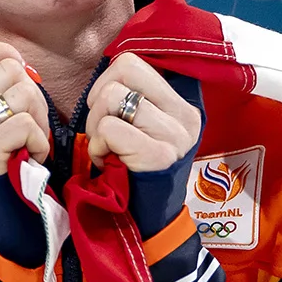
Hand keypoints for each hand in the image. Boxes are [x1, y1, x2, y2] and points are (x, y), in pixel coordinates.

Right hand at [0, 42, 50, 176]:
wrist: (4, 217)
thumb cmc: (11, 161)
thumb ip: (3, 91)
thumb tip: (20, 64)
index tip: (20, 72)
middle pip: (7, 70)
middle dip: (33, 93)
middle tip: (33, 122)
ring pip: (21, 95)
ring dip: (40, 119)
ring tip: (32, 142)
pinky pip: (24, 125)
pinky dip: (39, 141)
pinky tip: (32, 157)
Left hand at [83, 52, 201, 172]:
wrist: (150, 219)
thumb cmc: (137, 166)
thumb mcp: (148, 127)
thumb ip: (137, 96)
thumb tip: (109, 67)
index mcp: (183, 104)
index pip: (132, 62)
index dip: (108, 79)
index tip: (109, 107)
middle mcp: (185, 116)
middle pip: (123, 70)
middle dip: (99, 99)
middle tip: (104, 129)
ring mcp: (174, 136)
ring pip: (112, 98)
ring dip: (96, 127)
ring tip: (107, 148)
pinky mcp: (159, 156)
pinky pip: (109, 129)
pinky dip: (97, 146)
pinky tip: (109, 162)